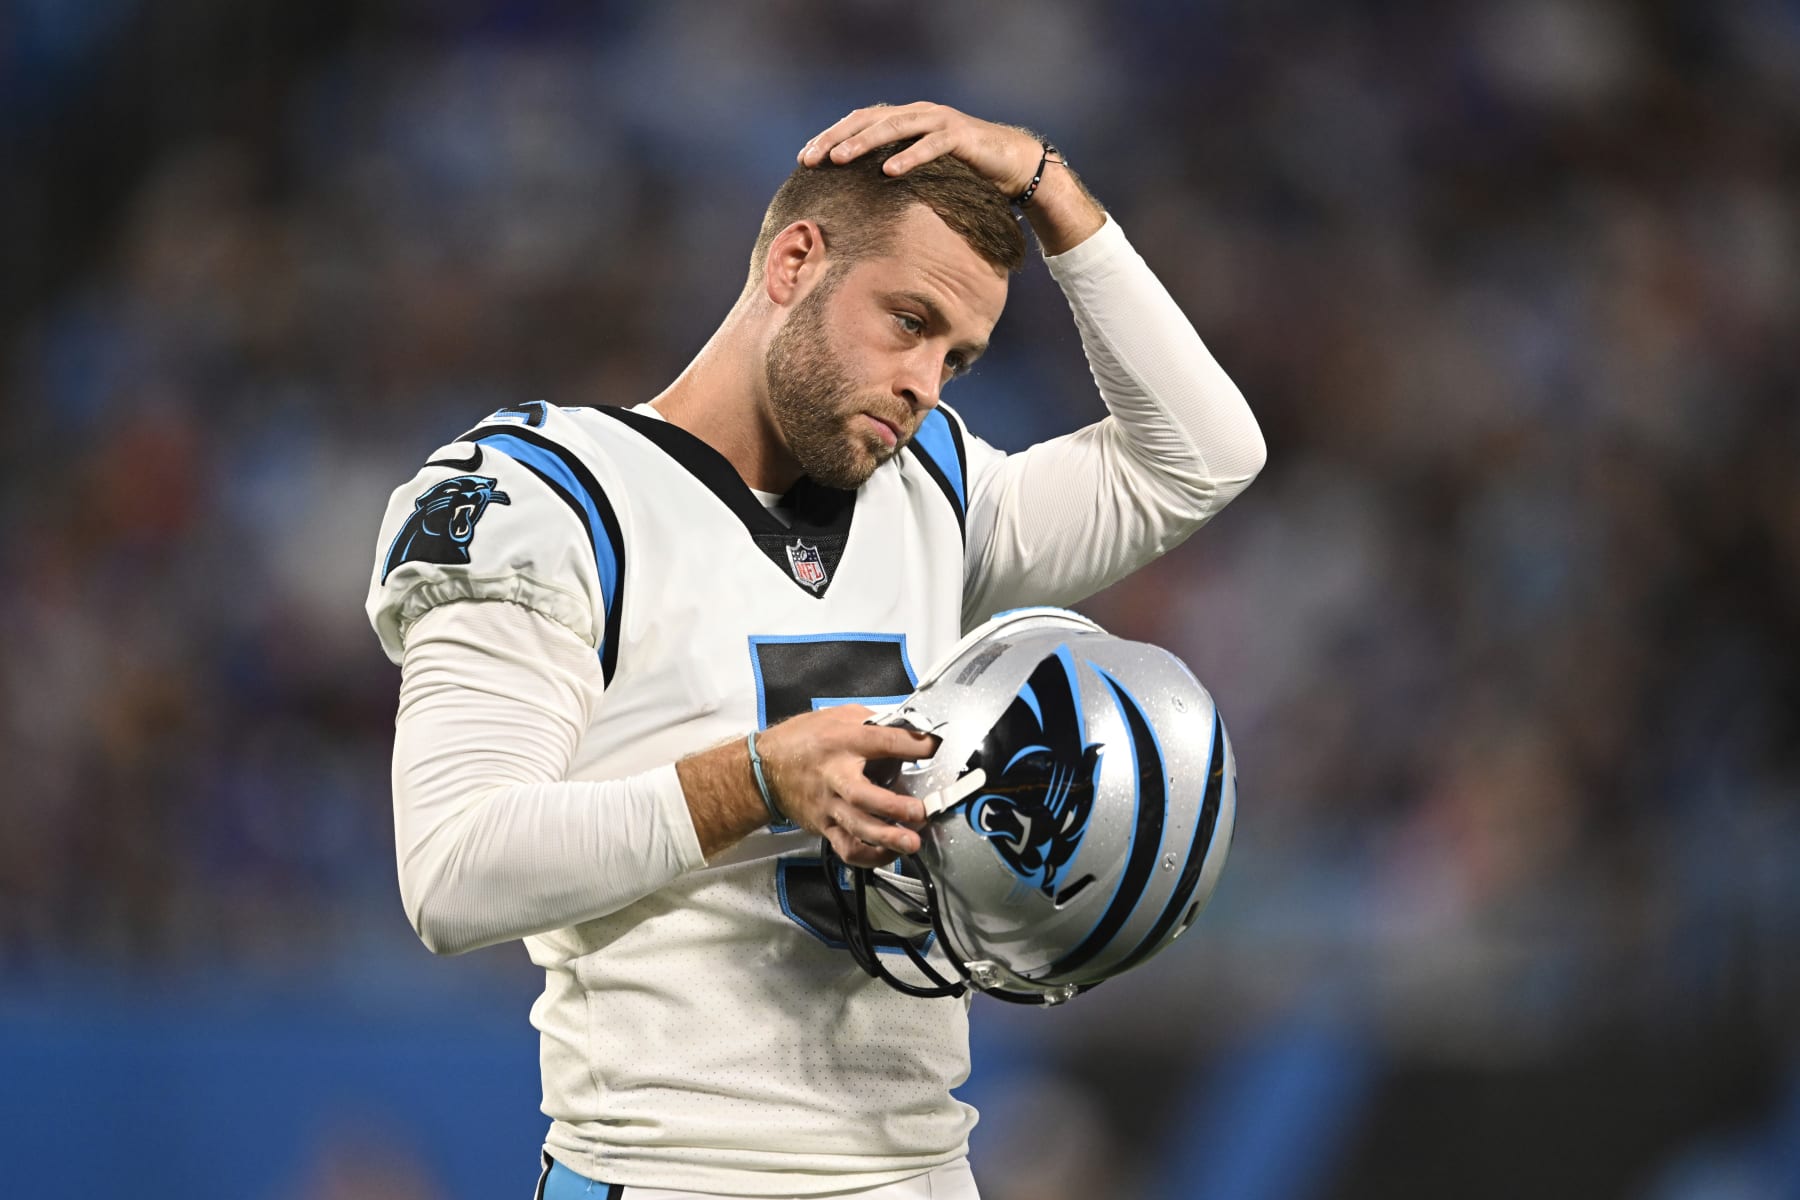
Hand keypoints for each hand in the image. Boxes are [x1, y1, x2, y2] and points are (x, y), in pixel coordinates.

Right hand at [755, 704, 938, 867]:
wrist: (764, 770)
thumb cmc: (804, 740)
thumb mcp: (840, 716)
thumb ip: (874, 723)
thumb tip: (910, 732)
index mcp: (843, 741)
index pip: (882, 742)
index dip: (912, 745)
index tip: (934, 747)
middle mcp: (835, 775)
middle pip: (864, 795)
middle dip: (894, 807)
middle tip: (920, 812)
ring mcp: (829, 805)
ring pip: (857, 827)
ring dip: (886, 838)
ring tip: (911, 843)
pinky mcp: (824, 825)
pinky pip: (847, 847)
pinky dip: (869, 856)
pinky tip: (889, 854)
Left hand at [799, 102, 1042, 197]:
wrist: (1013, 164)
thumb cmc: (964, 172)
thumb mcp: (922, 171)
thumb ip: (895, 172)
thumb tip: (858, 200)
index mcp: (904, 119)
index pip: (858, 121)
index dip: (829, 136)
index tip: (804, 159)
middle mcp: (917, 113)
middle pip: (868, 120)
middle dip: (836, 138)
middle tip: (812, 159)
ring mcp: (939, 121)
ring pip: (894, 127)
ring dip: (863, 143)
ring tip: (839, 159)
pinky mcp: (961, 136)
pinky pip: (931, 145)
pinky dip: (909, 156)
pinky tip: (889, 171)